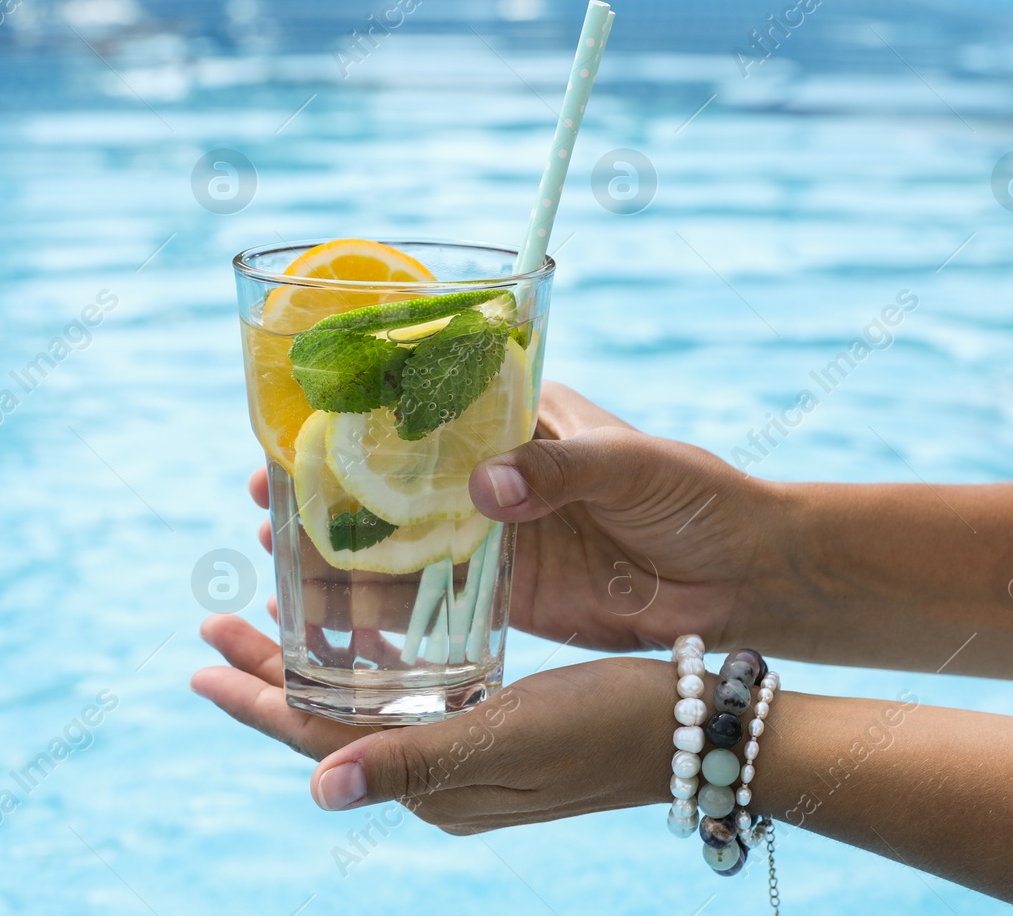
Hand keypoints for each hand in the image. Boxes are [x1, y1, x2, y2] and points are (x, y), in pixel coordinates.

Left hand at [191, 614, 673, 832]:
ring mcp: (469, 757)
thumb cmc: (608, 727)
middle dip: (268, 676)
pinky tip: (366, 640)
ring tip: (269, 626)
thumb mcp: (510, 739)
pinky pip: (408, 701)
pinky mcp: (498, 731)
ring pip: (366, 709)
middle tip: (217, 624)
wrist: (697, 730)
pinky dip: (370, 668)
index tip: (202, 656)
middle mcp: (440, 779)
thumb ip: (412, 761)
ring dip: (314, 669)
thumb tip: (315, 790)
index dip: (256, 697)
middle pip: (329, 722)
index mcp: (433, 785)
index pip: (317, 739)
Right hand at [247, 381, 791, 652]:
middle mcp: (501, 472)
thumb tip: (485, 487)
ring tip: (278, 548)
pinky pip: (436, 595)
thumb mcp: (632, 466)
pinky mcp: (509, 592)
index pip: (430, 402)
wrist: (747, 577)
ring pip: (406, 536)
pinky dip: (387, 603)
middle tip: (266, 489)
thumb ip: (561, 472)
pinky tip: (332, 611)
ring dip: (346, 544)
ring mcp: (500, 534)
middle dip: (333, 481)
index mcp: (526, 418)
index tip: (303, 417)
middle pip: (399, 473)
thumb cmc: (700, 496)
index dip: (365, 410)